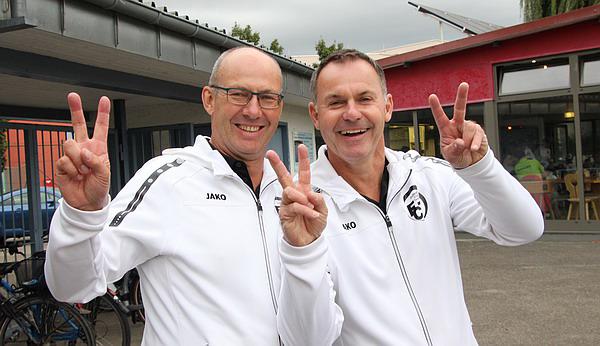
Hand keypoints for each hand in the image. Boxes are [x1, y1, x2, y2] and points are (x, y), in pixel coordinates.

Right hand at [55, 93, 110, 210]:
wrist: (87, 202)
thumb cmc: (98, 187)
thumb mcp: (105, 173)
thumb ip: (96, 161)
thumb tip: (84, 151)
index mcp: (98, 148)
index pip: (100, 128)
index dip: (102, 114)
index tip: (104, 100)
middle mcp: (84, 148)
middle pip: (78, 124)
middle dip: (75, 109)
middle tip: (73, 96)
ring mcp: (72, 155)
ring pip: (70, 144)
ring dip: (78, 160)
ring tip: (83, 171)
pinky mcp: (61, 164)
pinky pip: (64, 160)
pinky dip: (71, 169)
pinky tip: (75, 175)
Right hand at [266, 145, 326, 246]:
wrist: (309, 240)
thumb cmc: (314, 223)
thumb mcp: (323, 210)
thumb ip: (319, 200)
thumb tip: (310, 193)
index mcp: (304, 190)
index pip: (303, 172)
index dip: (303, 159)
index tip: (301, 147)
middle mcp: (294, 195)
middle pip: (284, 176)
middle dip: (277, 164)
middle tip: (270, 154)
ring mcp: (287, 203)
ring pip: (289, 191)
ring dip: (302, 198)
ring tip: (309, 207)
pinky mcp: (284, 213)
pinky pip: (294, 206)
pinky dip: (305, 210)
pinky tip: (311, 214)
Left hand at [428, 82, 487, 168]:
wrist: (471, 163)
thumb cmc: (457, 157)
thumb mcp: (450, 155)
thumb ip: (454, 148)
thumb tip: (460, 141)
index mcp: (446, 129)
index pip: (440, 117)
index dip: (436, 107)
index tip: (432, 97)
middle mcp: (458, 125)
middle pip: (460, 108)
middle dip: (462, 96)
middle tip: (464, 85)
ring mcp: (468, 127)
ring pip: (469, 128)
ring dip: (467, 141)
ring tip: (466, 148)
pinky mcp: (479, 131)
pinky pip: (477, 135)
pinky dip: (475, 143)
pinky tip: (473, 148)